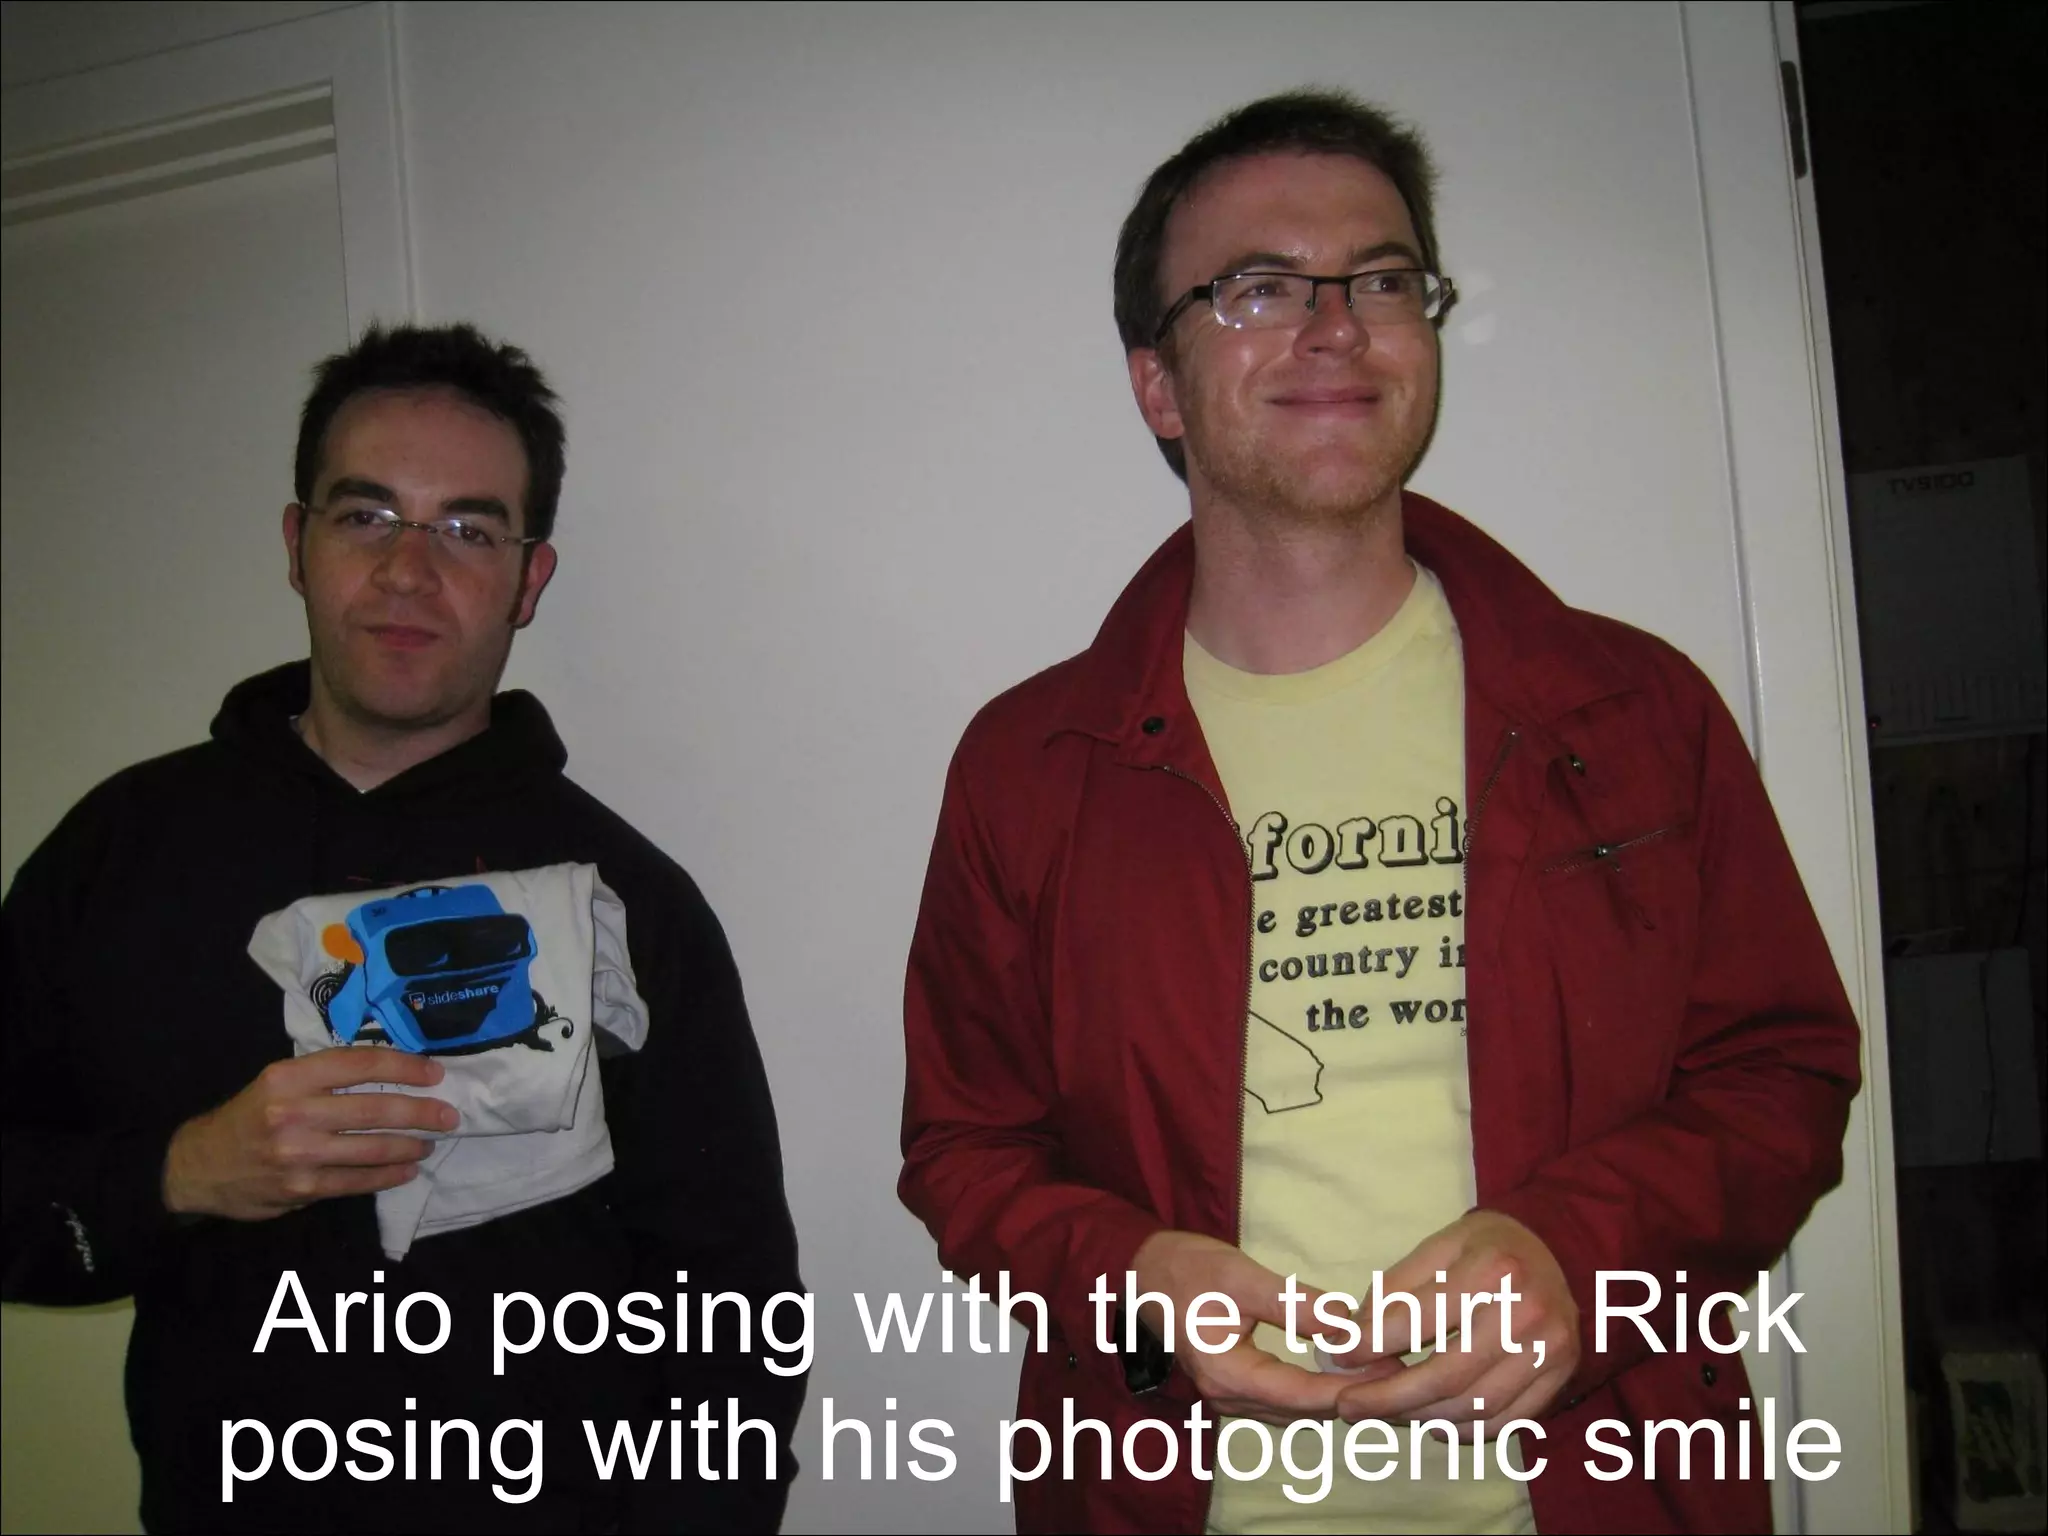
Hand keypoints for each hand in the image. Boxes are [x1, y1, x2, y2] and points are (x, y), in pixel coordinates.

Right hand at [162, 1048, 456, 1220]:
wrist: (197, 1167)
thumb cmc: (248, 1117)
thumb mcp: (277, 1083)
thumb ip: (325, 1077)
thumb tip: (392, 1072)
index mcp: (290, 1076)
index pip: (360, 1064)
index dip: (404, 1066)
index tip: (435, 1073)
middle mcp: (294, 1112)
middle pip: (374, 1108)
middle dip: (420, 1111)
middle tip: (448, 1114)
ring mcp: (298, 1153)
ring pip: (372, 1147)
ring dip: (409, 1145)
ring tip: (430, 1141)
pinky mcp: (302, 1187)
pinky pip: (357, 1181)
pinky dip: (388, 1176)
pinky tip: (407, 1169)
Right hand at [1131, 1229, 1398, 1424]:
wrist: (1143, 1272)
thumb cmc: (1186, 1270)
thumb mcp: (1240, 1277)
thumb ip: (1291, 1303)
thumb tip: (1345, 1321)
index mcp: (1227, 1373)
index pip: (1300, 1394)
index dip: (1347, 1387)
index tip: (1389, 1371)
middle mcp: (1228, 1396)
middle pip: (1302, 1410)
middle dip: (1350, 1394)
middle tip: (1398, 1369)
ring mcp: (1230, 1395)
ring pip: (1296, 1409)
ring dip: (1337, 1394)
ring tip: (1382, 1370)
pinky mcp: (1237, 1385)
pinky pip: (1285, 1399)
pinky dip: (1318, 1389)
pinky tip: (1346, 1371)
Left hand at [1331, 1210, 1578, 1430]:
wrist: (1560, 1252)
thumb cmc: (1488, 1247)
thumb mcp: (1440, 1246)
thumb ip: (1395, 1289)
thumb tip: (1348, 1336)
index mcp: (1490, 1270)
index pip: (1418, 1319)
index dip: (1370, 1343)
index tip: (1337, 1354)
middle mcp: (1524, 1313)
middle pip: (1446, 1375)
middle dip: (1389, 1397)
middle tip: (1349, 1406)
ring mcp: (1548, 1350)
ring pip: (1474, 1407)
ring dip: (1421, 1418)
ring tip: (1385, 1414)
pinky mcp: (1560, 1376)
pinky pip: (1506, 1421)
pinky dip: (1464, 1431)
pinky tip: (1432, 1422)